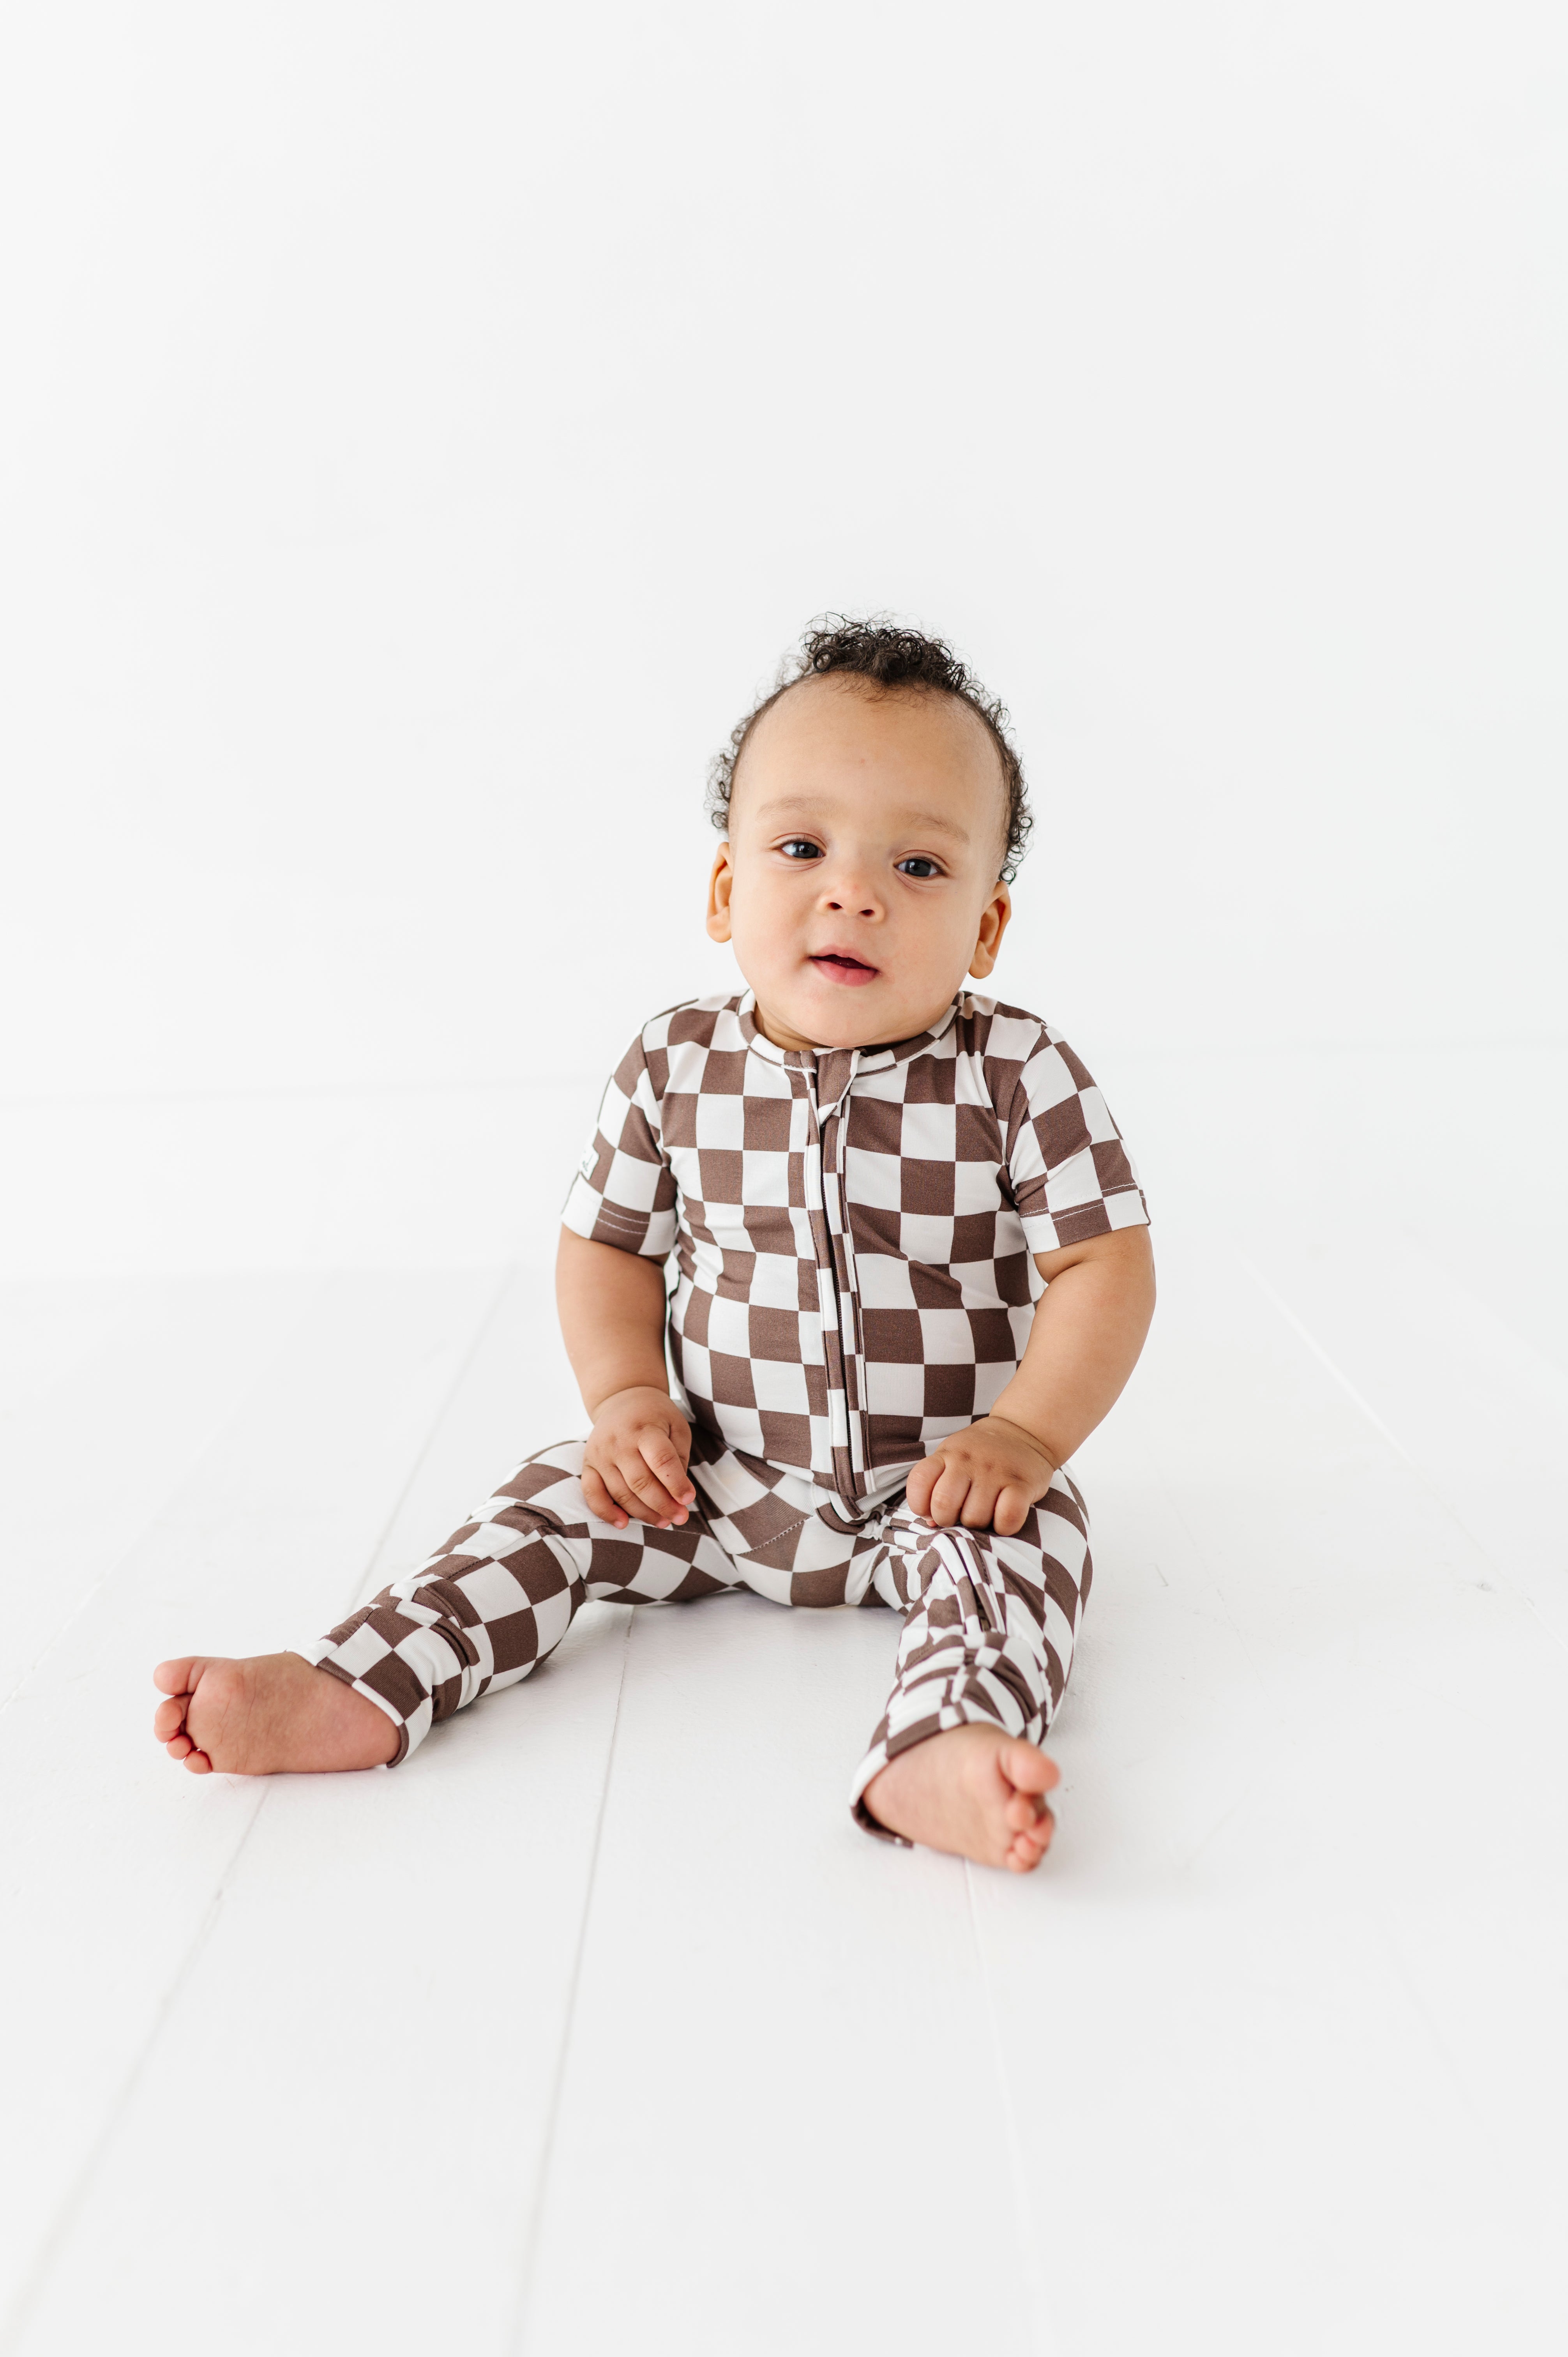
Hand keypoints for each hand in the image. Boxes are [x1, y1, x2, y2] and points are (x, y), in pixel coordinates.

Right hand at [583, 1387, 695, 1529]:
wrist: (622, 1399)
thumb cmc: (655, 1417)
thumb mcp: (676, 1427)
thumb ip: (678, 1457)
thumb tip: (678, 1494)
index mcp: (644, 1428)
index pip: (661, 1460)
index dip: (676, 1483)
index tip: (689, 1499)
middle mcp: (618, 1441)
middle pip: (640, 1482)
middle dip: (663, 1505)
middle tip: (680, 1518)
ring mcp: (600, 1454)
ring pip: (620, 1492)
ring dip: (643, 1513)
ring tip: (663, 1522)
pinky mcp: (588, 1464)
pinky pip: (592, 1493)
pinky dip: (605, 1512)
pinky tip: (623, 1523)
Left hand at [904, 1415, 1057, 1536]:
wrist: (1022, 1432)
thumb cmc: (980, 1455)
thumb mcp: (952, 1459)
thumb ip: (936, 1487)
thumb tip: (930, 1523)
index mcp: (947, 1454)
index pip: (919, 1481)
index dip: (920, 1504)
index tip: (932, 1509)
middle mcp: (968, 1461)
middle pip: (944, 1504)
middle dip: (948, 1520)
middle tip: (960, 1514)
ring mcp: (996, 1472)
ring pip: (975, 1517)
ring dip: (978, 1525)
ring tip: (984, 1512)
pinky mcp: (1022, 1484)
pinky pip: (1007, 1518)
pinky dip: (1004, 1526)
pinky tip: (1003, 1516)